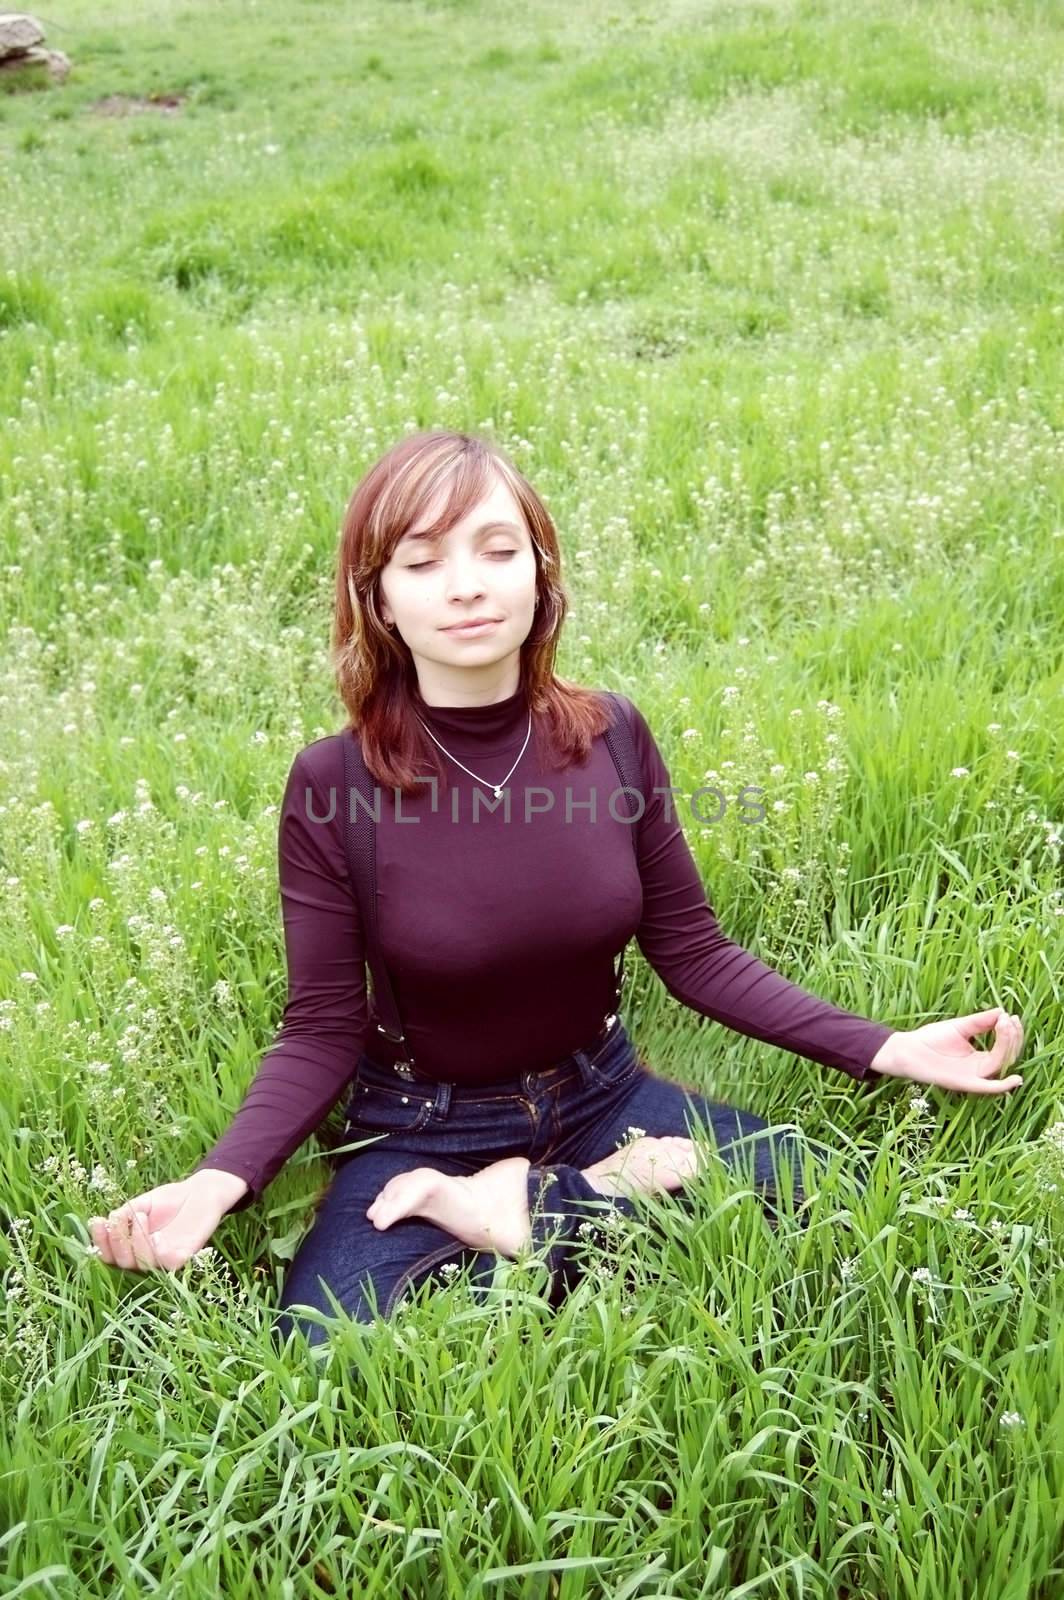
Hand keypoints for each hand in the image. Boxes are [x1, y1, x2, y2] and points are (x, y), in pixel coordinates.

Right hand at [87, 1171, 246, 1272]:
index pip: (108, 1253)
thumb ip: (122, 1217)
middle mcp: (144, 1256)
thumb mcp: (139, 1204)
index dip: (99, 1242)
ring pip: (140, 1264)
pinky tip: (157, 1237)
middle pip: (121, 1262)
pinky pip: (165, 1263)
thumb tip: (105, 1225)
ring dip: (136, 1241)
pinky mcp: (182, 1258)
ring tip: (142, 1216)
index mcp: (130, 1245)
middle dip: (117, 1240)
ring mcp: (162, 1259)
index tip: (97, 1221)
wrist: (199, 1192)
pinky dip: (156, 1251)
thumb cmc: (167, 1200)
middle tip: (125, 1217)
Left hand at [869, 1007, 1025, 1093]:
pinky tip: (1016, 1079)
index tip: (1012, 1016)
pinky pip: (987, 1088)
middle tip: (1010, 1020)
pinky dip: (1003, 1086)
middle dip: (1012, 1038)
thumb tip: (1002, 1011)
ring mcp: (972, 1077)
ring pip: (999, 1065)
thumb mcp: (959, 1027)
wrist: (906, 1049)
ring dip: (1007, 1047)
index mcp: (980, 1057)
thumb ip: (980, 1021)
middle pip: (1006, 1056)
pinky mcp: (963, 1083)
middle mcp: (979, 1069)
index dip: (1011, 1033)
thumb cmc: (931, 1039)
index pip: (1004, 1047)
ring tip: (1005, 1026)